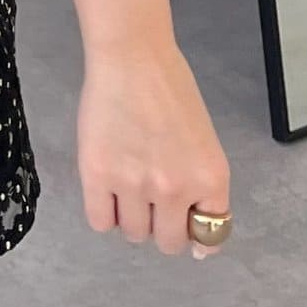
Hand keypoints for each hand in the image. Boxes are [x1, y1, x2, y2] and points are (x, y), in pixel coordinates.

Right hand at [76, 36, 230, 258]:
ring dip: (131, 218)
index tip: (184, 225)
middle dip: (161, 227)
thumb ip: (203, 191)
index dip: (195, 235)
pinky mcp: (97, 175)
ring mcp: (134, 184)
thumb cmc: (170, 90)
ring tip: (126, 185)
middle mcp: (176, 189)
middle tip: (151, 199)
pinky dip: (104, 214)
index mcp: (210, 179)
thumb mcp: (203, 144)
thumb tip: (200, 247)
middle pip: (168, 243)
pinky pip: (100, 222)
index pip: (209, 237)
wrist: (132, 59)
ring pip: (133, 234)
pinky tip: (106, 188)